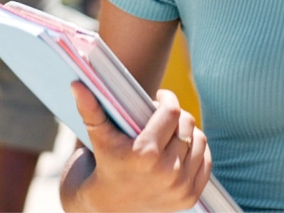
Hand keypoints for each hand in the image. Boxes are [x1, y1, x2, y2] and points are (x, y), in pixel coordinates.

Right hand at [69, 82, 210, 212]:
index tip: (159, 98)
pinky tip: (179, 149)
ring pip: (199, 139)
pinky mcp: (189, 197)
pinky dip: (195, 152)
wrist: (105, 210)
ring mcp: (180, 187)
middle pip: (187, 123)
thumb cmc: (102, 166)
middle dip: (175, 116)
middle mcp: (167, 173)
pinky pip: (205, 161)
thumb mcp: (97, 138)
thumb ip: (90, 109)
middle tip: (162, 116)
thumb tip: (77, 83)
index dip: (167, 99)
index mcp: (145, 154)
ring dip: (186, 132)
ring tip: (170, 132)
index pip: (172, 111)